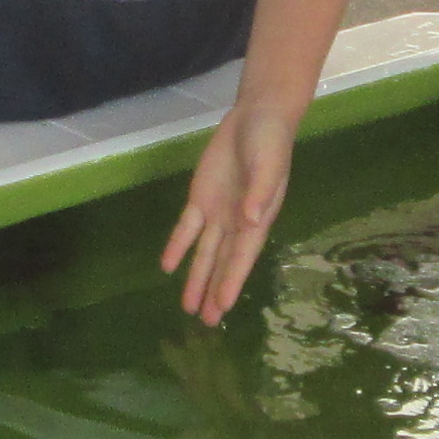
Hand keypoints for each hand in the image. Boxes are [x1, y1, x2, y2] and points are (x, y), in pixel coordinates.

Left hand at [161, 102, 297, 323]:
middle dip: (214, 290)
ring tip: (188, 307)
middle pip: (223, 263)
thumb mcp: (269, 164)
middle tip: (207, 321)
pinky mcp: (200, 199)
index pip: (242, 256)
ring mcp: (218, 213)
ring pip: (204, 253)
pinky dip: (178, 246)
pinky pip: (187, 228)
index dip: (232, 281)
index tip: (223, 305)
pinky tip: (168, 267)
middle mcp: (237, 223)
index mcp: (258, 219)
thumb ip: (260, 191)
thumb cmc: (270, 142)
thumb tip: (250, 220)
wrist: (256, 117)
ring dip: (197, 278)